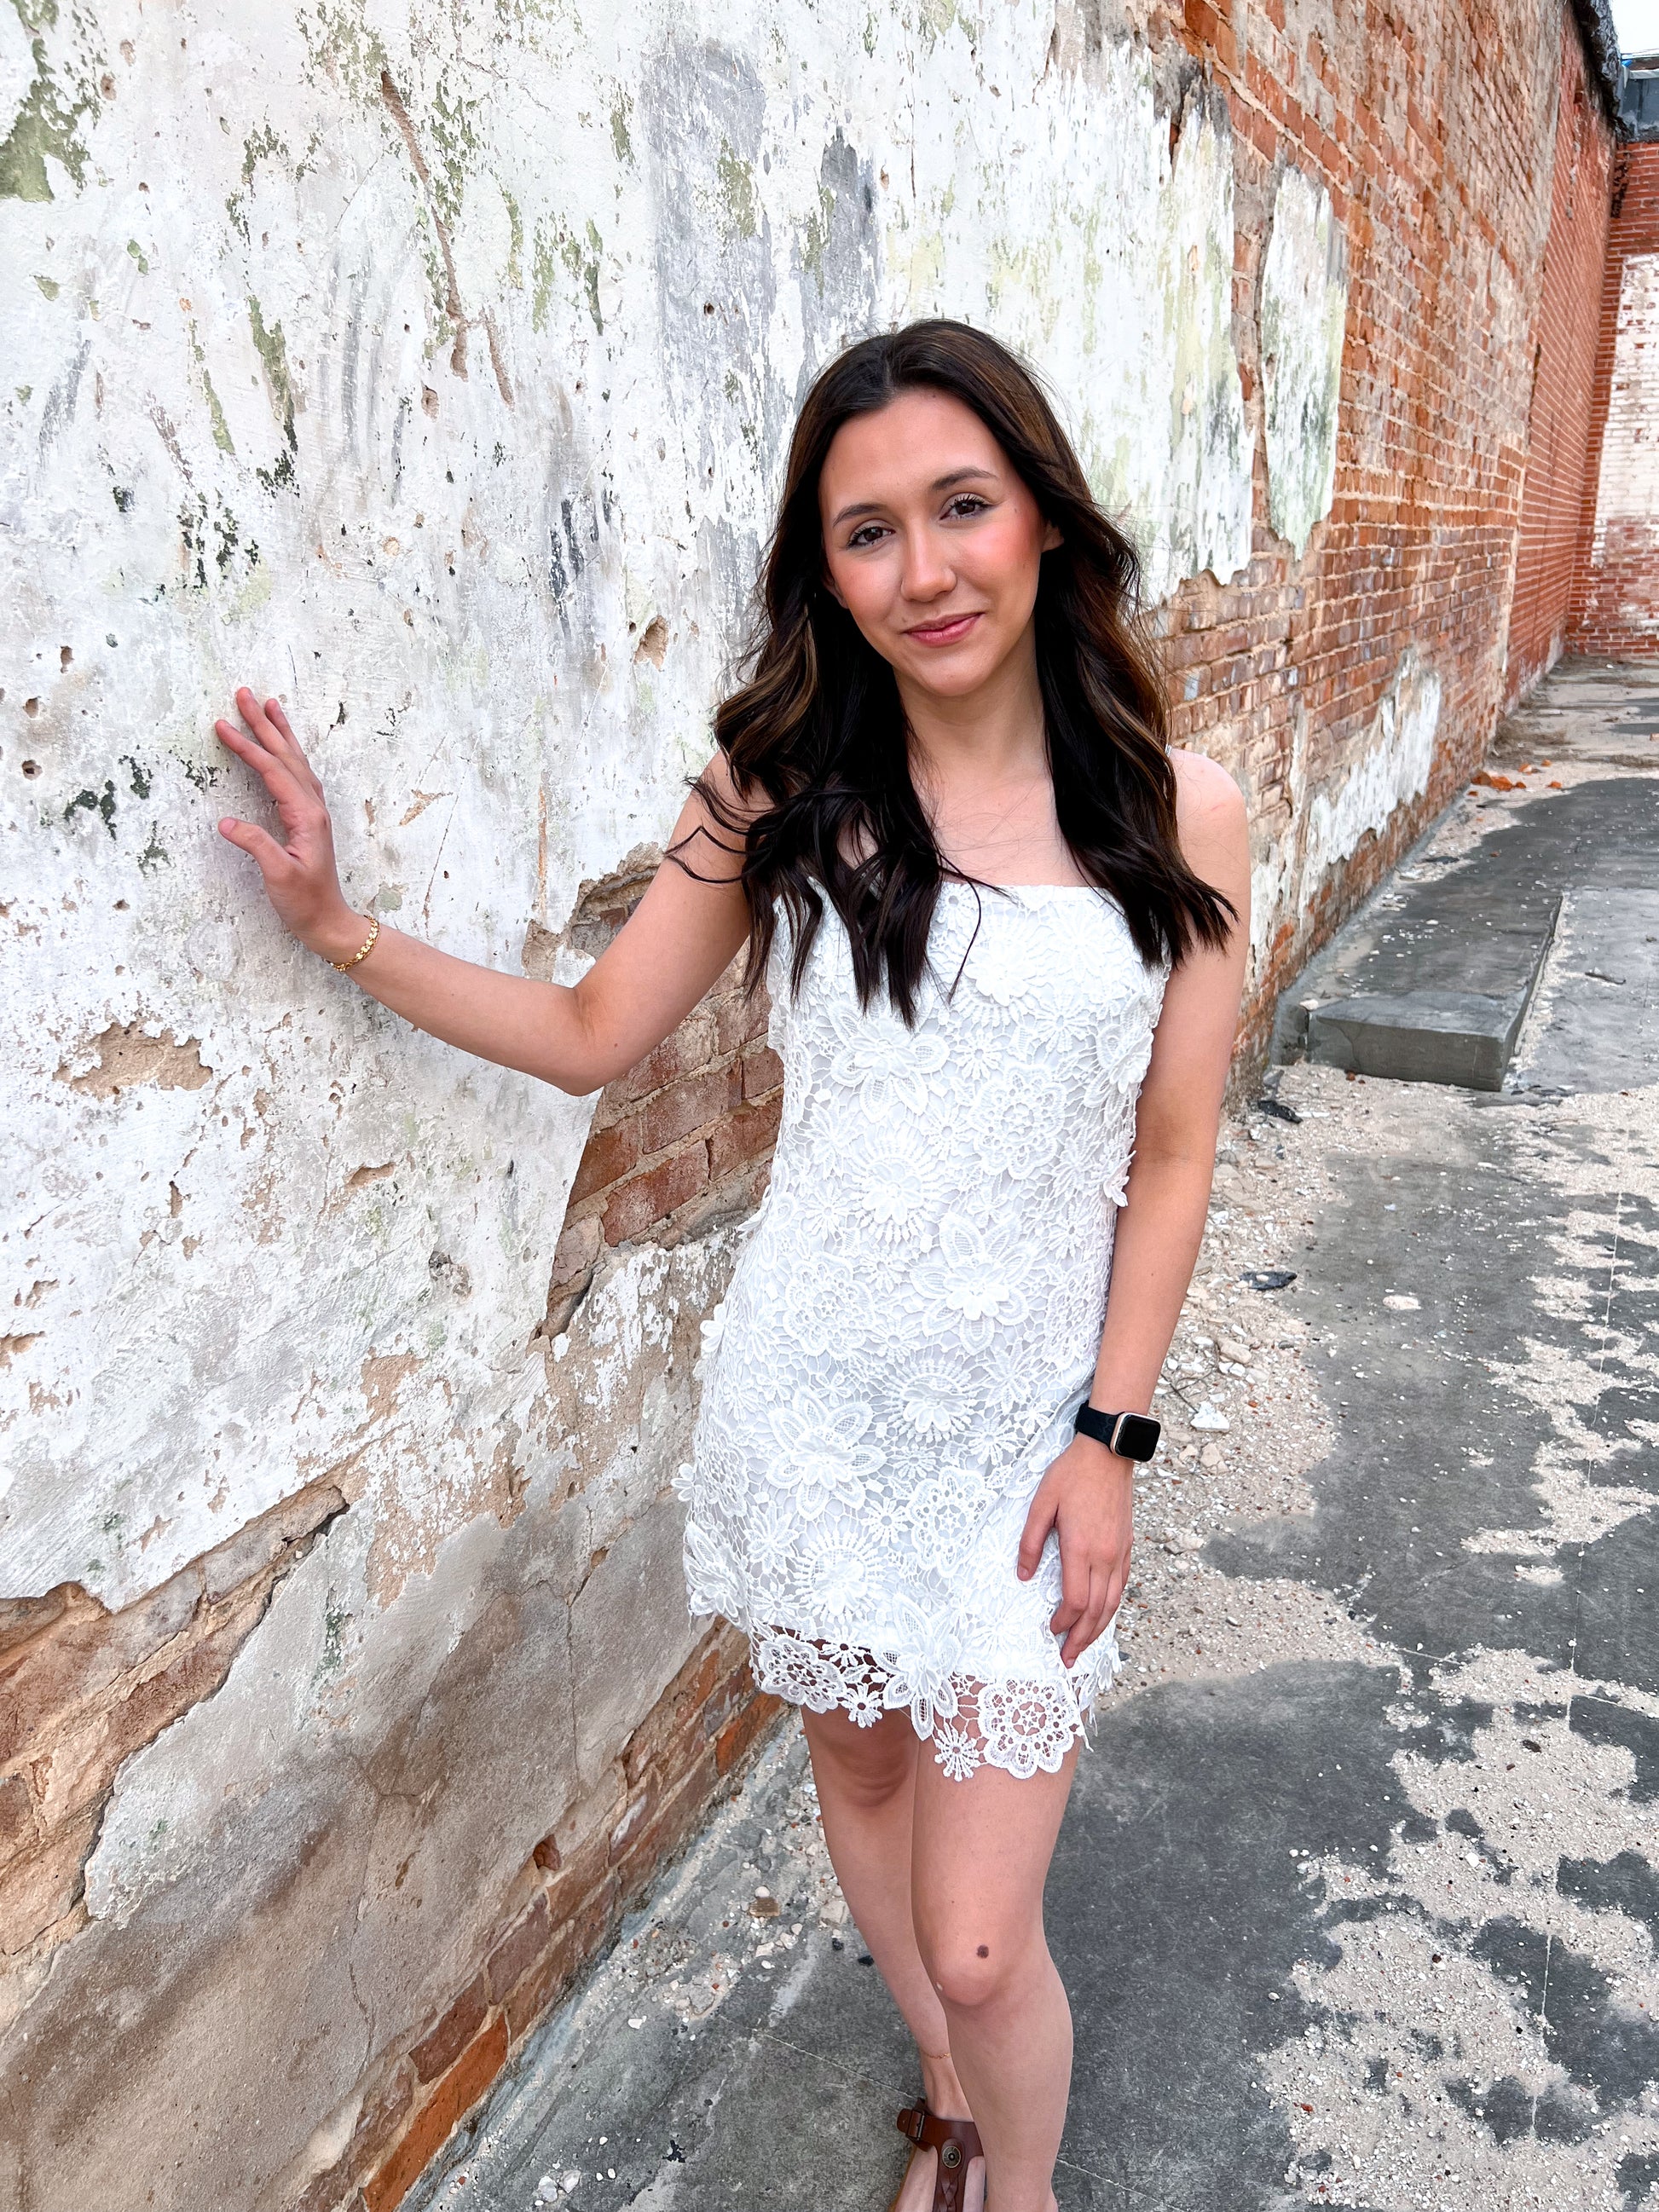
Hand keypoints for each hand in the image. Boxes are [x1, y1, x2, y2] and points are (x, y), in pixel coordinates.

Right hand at [215, 687, 364, 961]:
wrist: (329, 922)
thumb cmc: (305, 903)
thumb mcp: (278, 876)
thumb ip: (256, 845)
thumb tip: (225, 821)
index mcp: (306, 816)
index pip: (272, 770)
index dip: (247, 746)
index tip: (222, 724)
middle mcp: (313, 807)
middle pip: (286, 755)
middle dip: (264, 723)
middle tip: (245, 693)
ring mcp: (312, 812)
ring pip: (294, 761)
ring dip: (279, 732)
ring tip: (268, 705)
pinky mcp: (308, 820)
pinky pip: (296, 775)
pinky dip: (286, 754)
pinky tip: (281, 747)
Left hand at [1015, 1434, 1133, 1668]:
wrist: (1108, 1453)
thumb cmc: (1071, 1475)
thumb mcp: (1041, 1503)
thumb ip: (1030, 1542)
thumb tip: (1022, 1576)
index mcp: (1081, 1547)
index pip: (1076, 1600)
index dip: (1064, 1622)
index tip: (1050, 1631)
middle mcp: (1105, 1556)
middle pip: (1097, 1611)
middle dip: (1082, 1639)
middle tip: (1069, 1661)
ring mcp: (1119, 1552)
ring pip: (1113, 1603)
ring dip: (1098, 1630)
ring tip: (1085, 1648)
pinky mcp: (1126, 1546)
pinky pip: (1121, 1587)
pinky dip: (1111, 1608)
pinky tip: (1102, 1616)